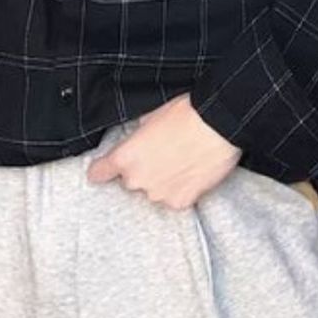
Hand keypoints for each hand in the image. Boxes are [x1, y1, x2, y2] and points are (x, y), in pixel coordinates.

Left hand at [86, 95, 241, 209]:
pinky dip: (180, 189)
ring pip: (153, 190)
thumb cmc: (187, 115)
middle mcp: (137, 179)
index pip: (99, 172)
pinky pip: (174, 198)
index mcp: (125, 156)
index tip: (101, 171)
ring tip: (180, 160)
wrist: (218, 126)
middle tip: (161, 153)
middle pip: (130, 181)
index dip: (101, 170)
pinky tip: (191, 172)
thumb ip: (137, 135)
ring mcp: (158, 193)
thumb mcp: (151, 116)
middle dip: (142, 170)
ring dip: (161, 180)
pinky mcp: (180, 202)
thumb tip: (139, 139)